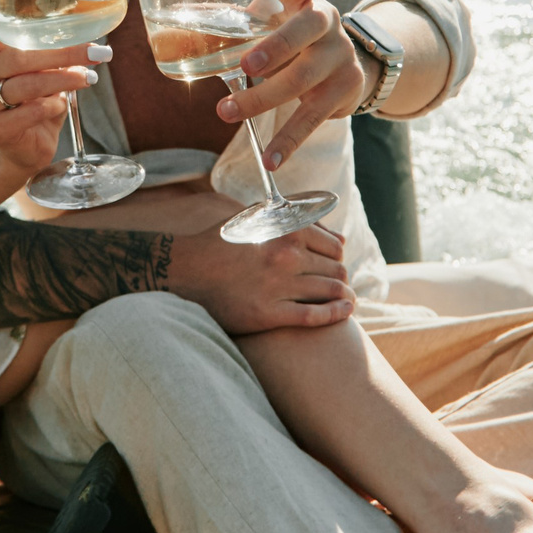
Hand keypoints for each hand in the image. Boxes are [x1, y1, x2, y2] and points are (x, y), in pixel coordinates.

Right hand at [0, 0, 101, 175]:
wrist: (27, 145)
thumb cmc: (42, 92)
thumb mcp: (56, 54)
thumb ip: (67, 14)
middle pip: (16, 59)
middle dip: (61, 53)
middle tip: (99, 51)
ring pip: (24, 86)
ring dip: (63, 80)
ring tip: (91, 78)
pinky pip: (26, 113)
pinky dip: (50, 107)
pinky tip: (62, 104)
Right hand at [166, 219, 354, 334]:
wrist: (186, 269)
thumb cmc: (220, 242)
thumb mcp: (254, 217)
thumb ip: (291, 216)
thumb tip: (329, 224)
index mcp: (286, 231)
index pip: (334, 245)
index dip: (338, 255)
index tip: (334, 262)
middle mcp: (287, 257)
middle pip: (336, 269)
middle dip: (341, 276)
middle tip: (339, 283)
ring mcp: (279, 286)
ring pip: (330, 290)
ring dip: (343, 295)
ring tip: (346, 298)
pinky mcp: (269, 313)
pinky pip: (314, 316)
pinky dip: (336, 313)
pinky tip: (345, 311)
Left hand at [214, 0, 370, 168]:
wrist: (348, 63)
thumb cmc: (291, 35)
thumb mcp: (272, 20)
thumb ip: (236, 24)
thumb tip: (167, 40)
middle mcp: (328, 20)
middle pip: (309, 26)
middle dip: (277, 46)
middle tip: (245, 65)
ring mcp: (340, 55)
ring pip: (305, 77)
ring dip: (264, 98)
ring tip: (227, 112)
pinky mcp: (344, 90)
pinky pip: (313, 118)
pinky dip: (289, 141)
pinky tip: (270, 159)